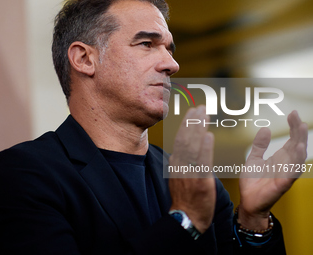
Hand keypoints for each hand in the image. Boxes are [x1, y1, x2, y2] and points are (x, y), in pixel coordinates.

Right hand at [168, 106, 215, 233]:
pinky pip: (202, 161)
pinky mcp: (200, 181)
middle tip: (200, 107)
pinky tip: (209, 135)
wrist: (186, 218)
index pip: (180, 139)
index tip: (192, 113)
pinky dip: (205, 147)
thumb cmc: (185, 198)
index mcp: (176, 164)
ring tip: (204, 115)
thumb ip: (180, 163)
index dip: (187, 125)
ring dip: (199, 129)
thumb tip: (181, 151)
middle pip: (186, 139)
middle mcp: (180, 165)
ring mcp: (189, 172)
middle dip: (193, 122)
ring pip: (193, 146)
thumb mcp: (178, 177)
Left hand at [239, 110, 307, 228]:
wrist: (248, 200)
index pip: (291, 139)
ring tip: (301, 128)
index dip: (293, 126)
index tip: (292, 113)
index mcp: (280, 157)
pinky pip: (292, 171)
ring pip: (298, 156)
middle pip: (297, 144)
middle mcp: (286, 164)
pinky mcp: (282, 184)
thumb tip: (265, 128)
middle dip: (298, 130)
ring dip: (301, 142)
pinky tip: (298, 149)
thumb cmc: (253, 182)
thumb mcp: (254, 158)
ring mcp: (286, 173)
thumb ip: (260, 145)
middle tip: (296, 115)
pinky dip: (296, 161)